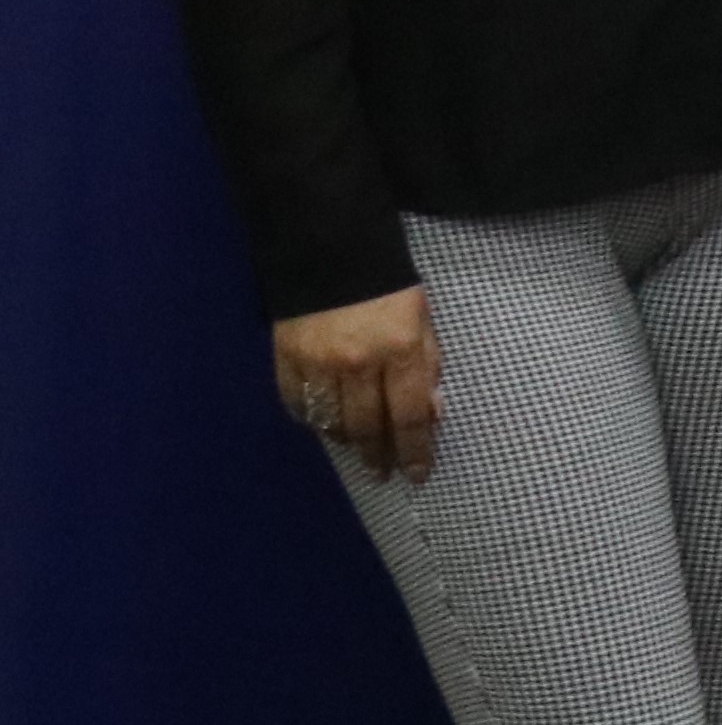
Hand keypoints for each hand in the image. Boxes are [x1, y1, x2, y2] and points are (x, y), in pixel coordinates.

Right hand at [273, 284, 439, 484]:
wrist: (332, 250)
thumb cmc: (389, 288)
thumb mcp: (423, 322)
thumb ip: (428, 366)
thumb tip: (433, 414)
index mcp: (400, 351)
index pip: (410, 416)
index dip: (415, 450)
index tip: (418, 474)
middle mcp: (359, 362)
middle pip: (367, 426)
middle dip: (379, 455)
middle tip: (384, 472)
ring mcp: (318, 362)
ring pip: (330, 421)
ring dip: (346, 441)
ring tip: (358, 449)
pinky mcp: (286, 357)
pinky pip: (297, 403)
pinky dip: (311, 418)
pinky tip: (323, 424)